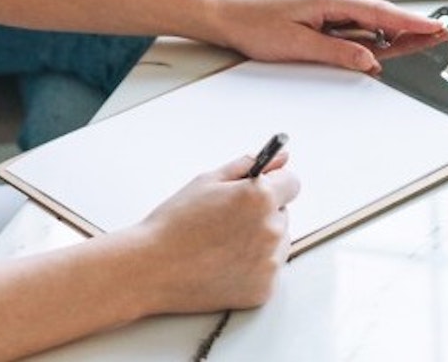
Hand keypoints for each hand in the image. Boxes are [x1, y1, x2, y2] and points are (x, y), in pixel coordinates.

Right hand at [130, 152, 296, 313]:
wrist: (155, 267)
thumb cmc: (176, 222)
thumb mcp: (207, 181)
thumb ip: (248, 166)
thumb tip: (280, 158)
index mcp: (259, 198)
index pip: (292, 182)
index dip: (274, 182)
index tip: (259, 189)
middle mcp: (271, 230)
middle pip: (282, 213)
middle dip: (261, 211)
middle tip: (226, 218)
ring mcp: (270, 264)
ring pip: (277, 241)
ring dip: (260, 238)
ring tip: (222, 242)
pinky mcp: (264, 290)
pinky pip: (268, 268)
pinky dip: (253, 265)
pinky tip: (224, 261)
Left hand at [210, 0, 447, 72]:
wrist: (223, 14)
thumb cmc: (253, 25)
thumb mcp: (299, 46)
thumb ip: (338, 53)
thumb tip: (371, 61)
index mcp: (329, 1)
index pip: (380, 14)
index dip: (411, 23)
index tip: (436, 29)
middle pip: (377, 16)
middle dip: (406, 28)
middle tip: (436, 38)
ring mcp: (321, 4)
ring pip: (362, 21)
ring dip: (384, 33)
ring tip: (412, 43)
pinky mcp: (313, 12)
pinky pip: (347, 23)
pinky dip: (363, 34)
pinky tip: (371, 45)